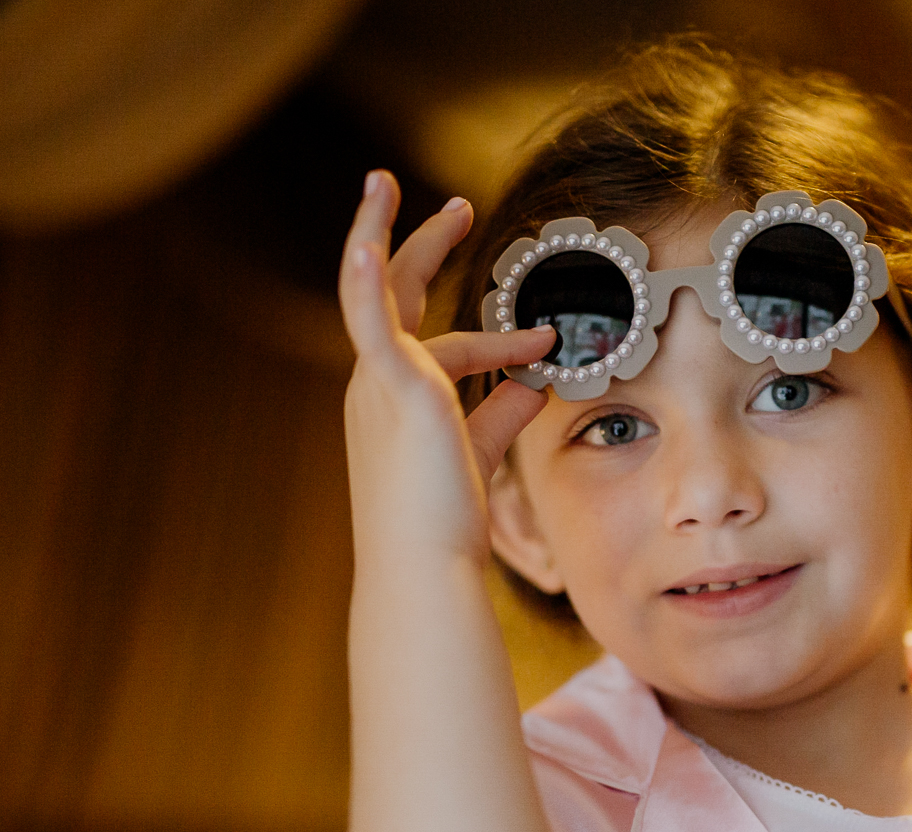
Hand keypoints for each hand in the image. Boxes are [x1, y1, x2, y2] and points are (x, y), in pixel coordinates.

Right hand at [338, 171, 554, 563]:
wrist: (426, 566)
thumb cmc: (447, 526)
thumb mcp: (481, 456)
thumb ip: (503, 413)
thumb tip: (537, 380)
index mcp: (396, 407)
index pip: (448, 352)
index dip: (503, 345)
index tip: (548, 342)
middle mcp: (377, 388)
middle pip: (396, 298)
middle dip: (423, 247)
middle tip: (458, 207)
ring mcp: (379, 384)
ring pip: (378, 290)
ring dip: (391, 233)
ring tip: (396, 185)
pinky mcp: (392, 385)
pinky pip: (368, 315)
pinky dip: (363, 272)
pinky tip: (368, 235)